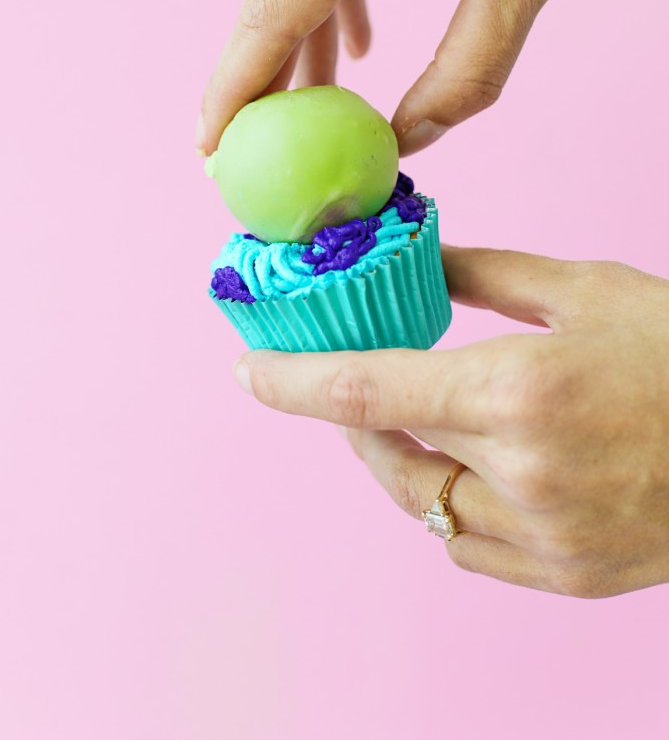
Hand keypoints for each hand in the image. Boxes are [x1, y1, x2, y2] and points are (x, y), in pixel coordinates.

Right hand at [199, 0, 668, 157]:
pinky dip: (336, 4)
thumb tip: (411, 139)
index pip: (276, 8)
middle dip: (256, 79)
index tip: (208, 147)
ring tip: (305, 115)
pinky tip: (360, 50)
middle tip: (244, 151)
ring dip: (299, 45)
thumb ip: (468, 70)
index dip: (236, 87)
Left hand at [233, 247, 668, 597]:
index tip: (248, 371)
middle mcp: (523, 477)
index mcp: (518, 393)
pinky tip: (473, 467)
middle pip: (388, 457)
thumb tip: (421, 260)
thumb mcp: (588, 289)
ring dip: (404, 462)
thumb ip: (489, 276)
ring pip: (425, 508)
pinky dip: (453, 506)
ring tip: (417, 419)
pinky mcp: (572, 577)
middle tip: (353, 386)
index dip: (293, 382)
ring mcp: (548, 541)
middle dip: (356, 421)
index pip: (367, 392)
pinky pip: (472, 547)